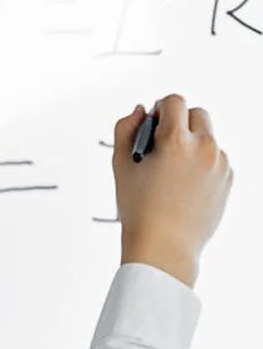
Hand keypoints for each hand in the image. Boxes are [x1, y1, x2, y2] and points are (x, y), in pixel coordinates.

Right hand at [113, 94, 233, 287]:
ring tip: (172, 173)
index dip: (160, 109)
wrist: (163, 246)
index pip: (175, 102)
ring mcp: (220, 164)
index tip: (153, 124)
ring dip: (192, 145)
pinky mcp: (228, 180)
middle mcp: (204, 148)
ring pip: (208, 138)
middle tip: (163, 145)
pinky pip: (216, 160)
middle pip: (197, 114)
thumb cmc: (139, 209)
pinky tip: (184, 186)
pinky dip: (202, 165)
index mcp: (176, 141)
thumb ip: (125, 129)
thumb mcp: (121, 165)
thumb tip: (141, 111)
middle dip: (180, 122)